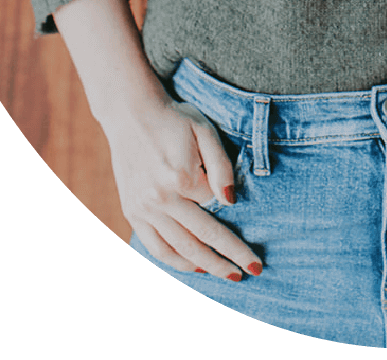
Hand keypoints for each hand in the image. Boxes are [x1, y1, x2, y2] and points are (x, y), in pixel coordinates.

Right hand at [101, 92, 263, 280]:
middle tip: (252, 271)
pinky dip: (175, 261)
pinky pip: (155, 246)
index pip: (215, 208)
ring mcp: (143, 208)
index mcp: (181, 177)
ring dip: (205, 265)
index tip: (255, 243)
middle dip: (228, 259)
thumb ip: (221, 165)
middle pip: (201, 238)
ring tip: (228, 274)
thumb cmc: (174, 119)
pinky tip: (194, 266)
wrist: (130, 113)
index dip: (235, 220)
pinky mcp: (132, 212)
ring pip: (178, 248)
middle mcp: (160, 198)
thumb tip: (231, 201)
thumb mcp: (204, 130)